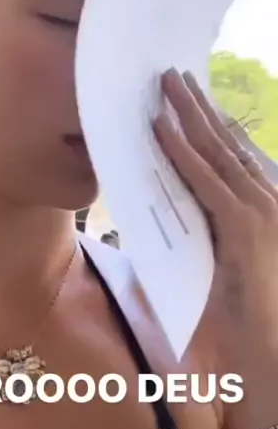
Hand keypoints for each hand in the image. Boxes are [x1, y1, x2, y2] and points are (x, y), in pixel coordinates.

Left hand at [153, 68, 277, 372]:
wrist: (271, 353)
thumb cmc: (245, 318)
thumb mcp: (219, 262)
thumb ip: (201, 231)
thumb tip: (162, 206)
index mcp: (264, 205)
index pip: (235, 153)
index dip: (213, 121)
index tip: (192, 95)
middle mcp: (267, 200)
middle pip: (226, 142)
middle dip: (198, 106)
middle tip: (173, 75)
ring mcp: (260, 211)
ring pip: (216, 152)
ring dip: (188, 114)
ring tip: (166, 83)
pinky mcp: (244, 227)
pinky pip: (204, 180)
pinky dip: (181, 152)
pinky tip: (162, 128)